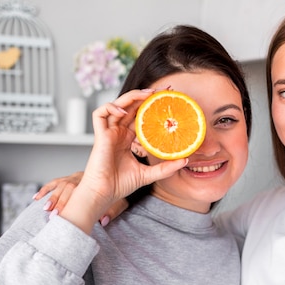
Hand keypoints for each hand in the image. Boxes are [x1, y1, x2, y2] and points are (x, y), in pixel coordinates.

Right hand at [35, 172, 127, 226]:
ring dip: (51, 197)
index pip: (80, 192)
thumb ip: (112, 212)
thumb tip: (104, 221)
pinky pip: (54, 183)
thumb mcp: (119, 203)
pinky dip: (45, 190)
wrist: (115, 182)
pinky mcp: (68, 179)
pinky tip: (36, 198)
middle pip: (68, 188)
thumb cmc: (115, 196)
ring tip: (44, 208)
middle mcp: (82, 178)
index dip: (70, 203)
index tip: (62, 215)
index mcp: (94, 183)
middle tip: (53, 216)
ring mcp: (74, 178)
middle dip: (59, 202)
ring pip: (60, 185)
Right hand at [59, 89, 186, 232]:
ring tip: (149, 94)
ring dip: (132, 96)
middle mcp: (118, 132)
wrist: (105, 193)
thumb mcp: (149, 174)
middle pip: (131, 107)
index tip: (169, 100)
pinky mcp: (99, 135)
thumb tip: (185, 160)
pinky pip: (100, 114)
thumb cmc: (121, 185)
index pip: (141, 116)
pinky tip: (123, 110)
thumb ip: (166, 167)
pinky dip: (110, 107)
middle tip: (165, 90)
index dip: (152, 106)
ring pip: (117, 105)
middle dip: (146, 95)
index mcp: (127, 138)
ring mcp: (108, 132)